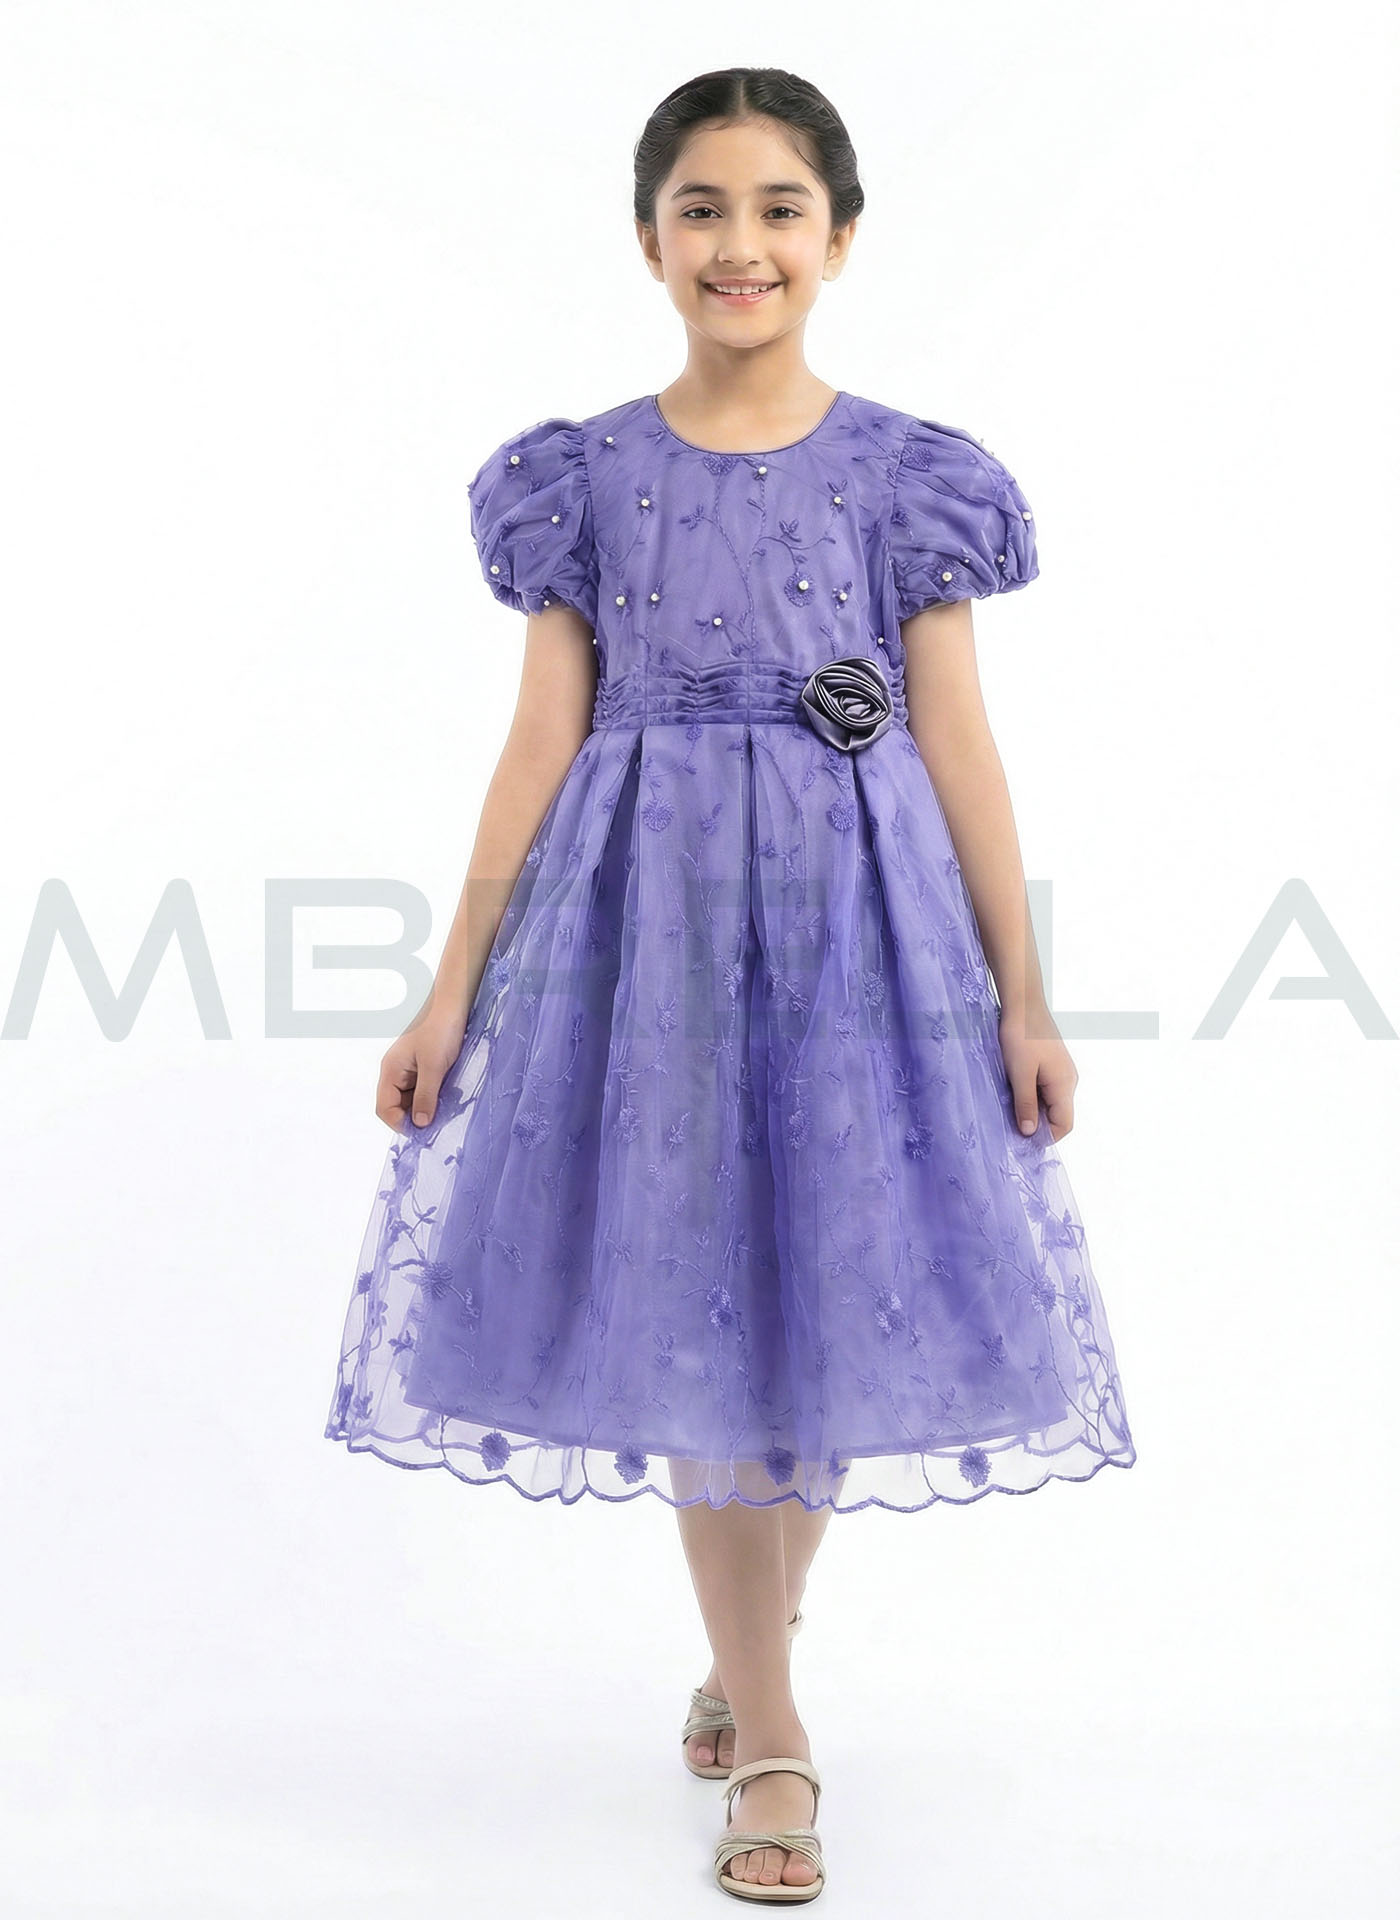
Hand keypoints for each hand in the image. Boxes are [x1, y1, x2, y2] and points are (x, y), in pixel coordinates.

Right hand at [376, 1002, 467, 1132]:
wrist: (453, 1004)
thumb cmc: (440, 1029)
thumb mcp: (434, 1066)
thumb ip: (426, 1096)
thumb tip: (420, 1124)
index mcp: (390, 1071)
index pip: (385, 1108)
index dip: (401, 1123)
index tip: (423, 1132)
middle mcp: (396, 1073)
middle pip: (398, 1107)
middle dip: (415, 1117)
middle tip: (438, 1123)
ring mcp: (410, 1070)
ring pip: (413, 1100)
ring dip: (427, 1107)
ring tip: (446, 1109)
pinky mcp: (425, 1068)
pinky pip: (425, 1090)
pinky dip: (435, 1096)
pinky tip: (449, 1097)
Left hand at [998, 1003, 1077, 1142]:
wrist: (1023, 1004)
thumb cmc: (1021, 1036)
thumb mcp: (1019, 1074)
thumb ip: (1026, 1104)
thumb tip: (1030, 1133)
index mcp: (1064, 1085)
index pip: (1064, 1125)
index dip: (1045, 1137)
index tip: (1022, 1141)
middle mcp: (1068, 1080)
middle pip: (1057, 1115)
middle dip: (1037, 1123)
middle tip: (1010, 1125)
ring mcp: (1061, 1071)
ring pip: (1049, 1101)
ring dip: (1031, 1108)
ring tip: (1009, 1106)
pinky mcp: (1051, 1063)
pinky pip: (1044, 1088)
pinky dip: (1031, 1094)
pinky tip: (1013, 1089)